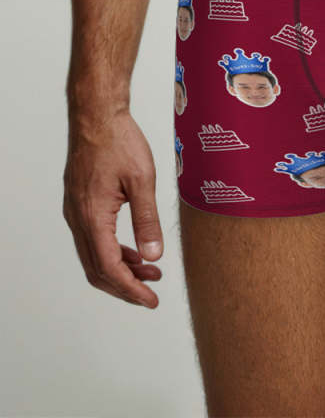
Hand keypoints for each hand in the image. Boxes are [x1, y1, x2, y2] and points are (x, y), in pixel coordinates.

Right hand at [63, 108, 163, 306]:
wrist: (98, 118)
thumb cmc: (119, 142)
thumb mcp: (143, 181)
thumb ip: (148, 221)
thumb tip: (153, 256)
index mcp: (93, 217)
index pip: (109, 268)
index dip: (130, 289)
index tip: (150, 300)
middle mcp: (79, 219)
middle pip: (97, 269)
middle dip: (125, 285)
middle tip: (151, 293)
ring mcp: (77, 212)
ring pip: (94, 255)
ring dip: (121, 268)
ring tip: (151, 271)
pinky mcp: (81, 204)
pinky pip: (94, 239)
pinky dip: (114, 251)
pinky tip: (135, 251)